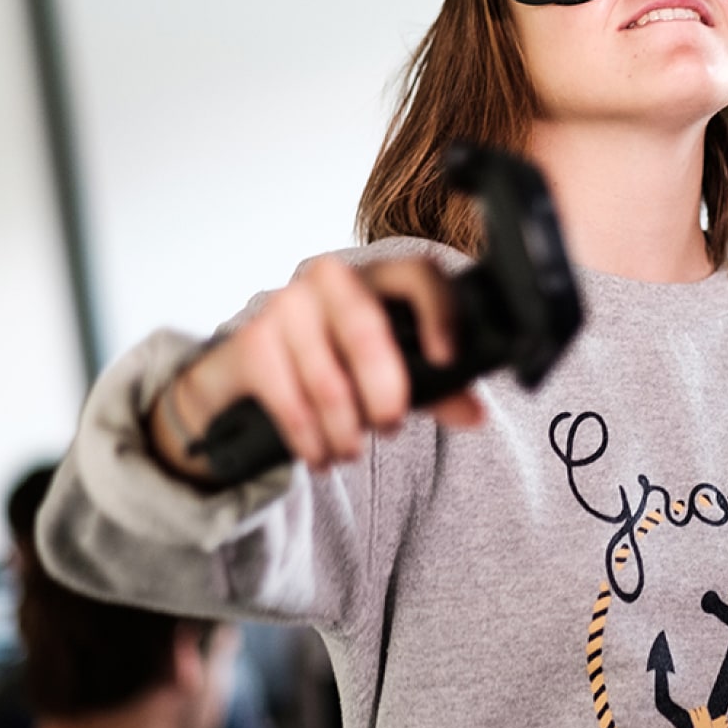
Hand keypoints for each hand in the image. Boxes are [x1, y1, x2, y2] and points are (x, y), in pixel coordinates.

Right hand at [151, 255, 485, 478]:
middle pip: (366, 327)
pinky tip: (318, 455)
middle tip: (391, 424)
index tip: (447, 357)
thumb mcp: (390, 373)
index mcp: (375, 277)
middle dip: (384, 389)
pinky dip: (309, 439)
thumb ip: (435, 388)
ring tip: (349, 450)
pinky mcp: (252, 341)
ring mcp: (286, 305)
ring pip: (327, 379)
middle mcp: (329, 279)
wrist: (252, 374)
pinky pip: (290, 401)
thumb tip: (475, 414)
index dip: (437, 310)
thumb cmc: (333, 363)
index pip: (416, 272)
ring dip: (344, 429)